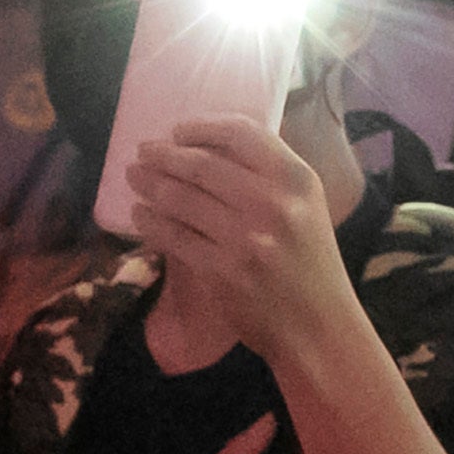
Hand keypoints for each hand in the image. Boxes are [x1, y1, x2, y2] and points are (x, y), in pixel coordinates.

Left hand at [122, 120, 372, 373]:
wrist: (318, 326)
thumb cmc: (309, 264)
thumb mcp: (307, 209)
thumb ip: (270, 177)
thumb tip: (210, 147)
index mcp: (298, 180)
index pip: (242, 134)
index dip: (202, 127)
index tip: (178, 131)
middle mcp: (275, 203)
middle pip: (202, 163)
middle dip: (163, 155)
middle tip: (143, 152)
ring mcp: (248, 237)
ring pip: (181, 198)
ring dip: (149, 183)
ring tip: (135, 177)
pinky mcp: (224, 268)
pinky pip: (174, 235)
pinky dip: (151, 222)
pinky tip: (142, 214)